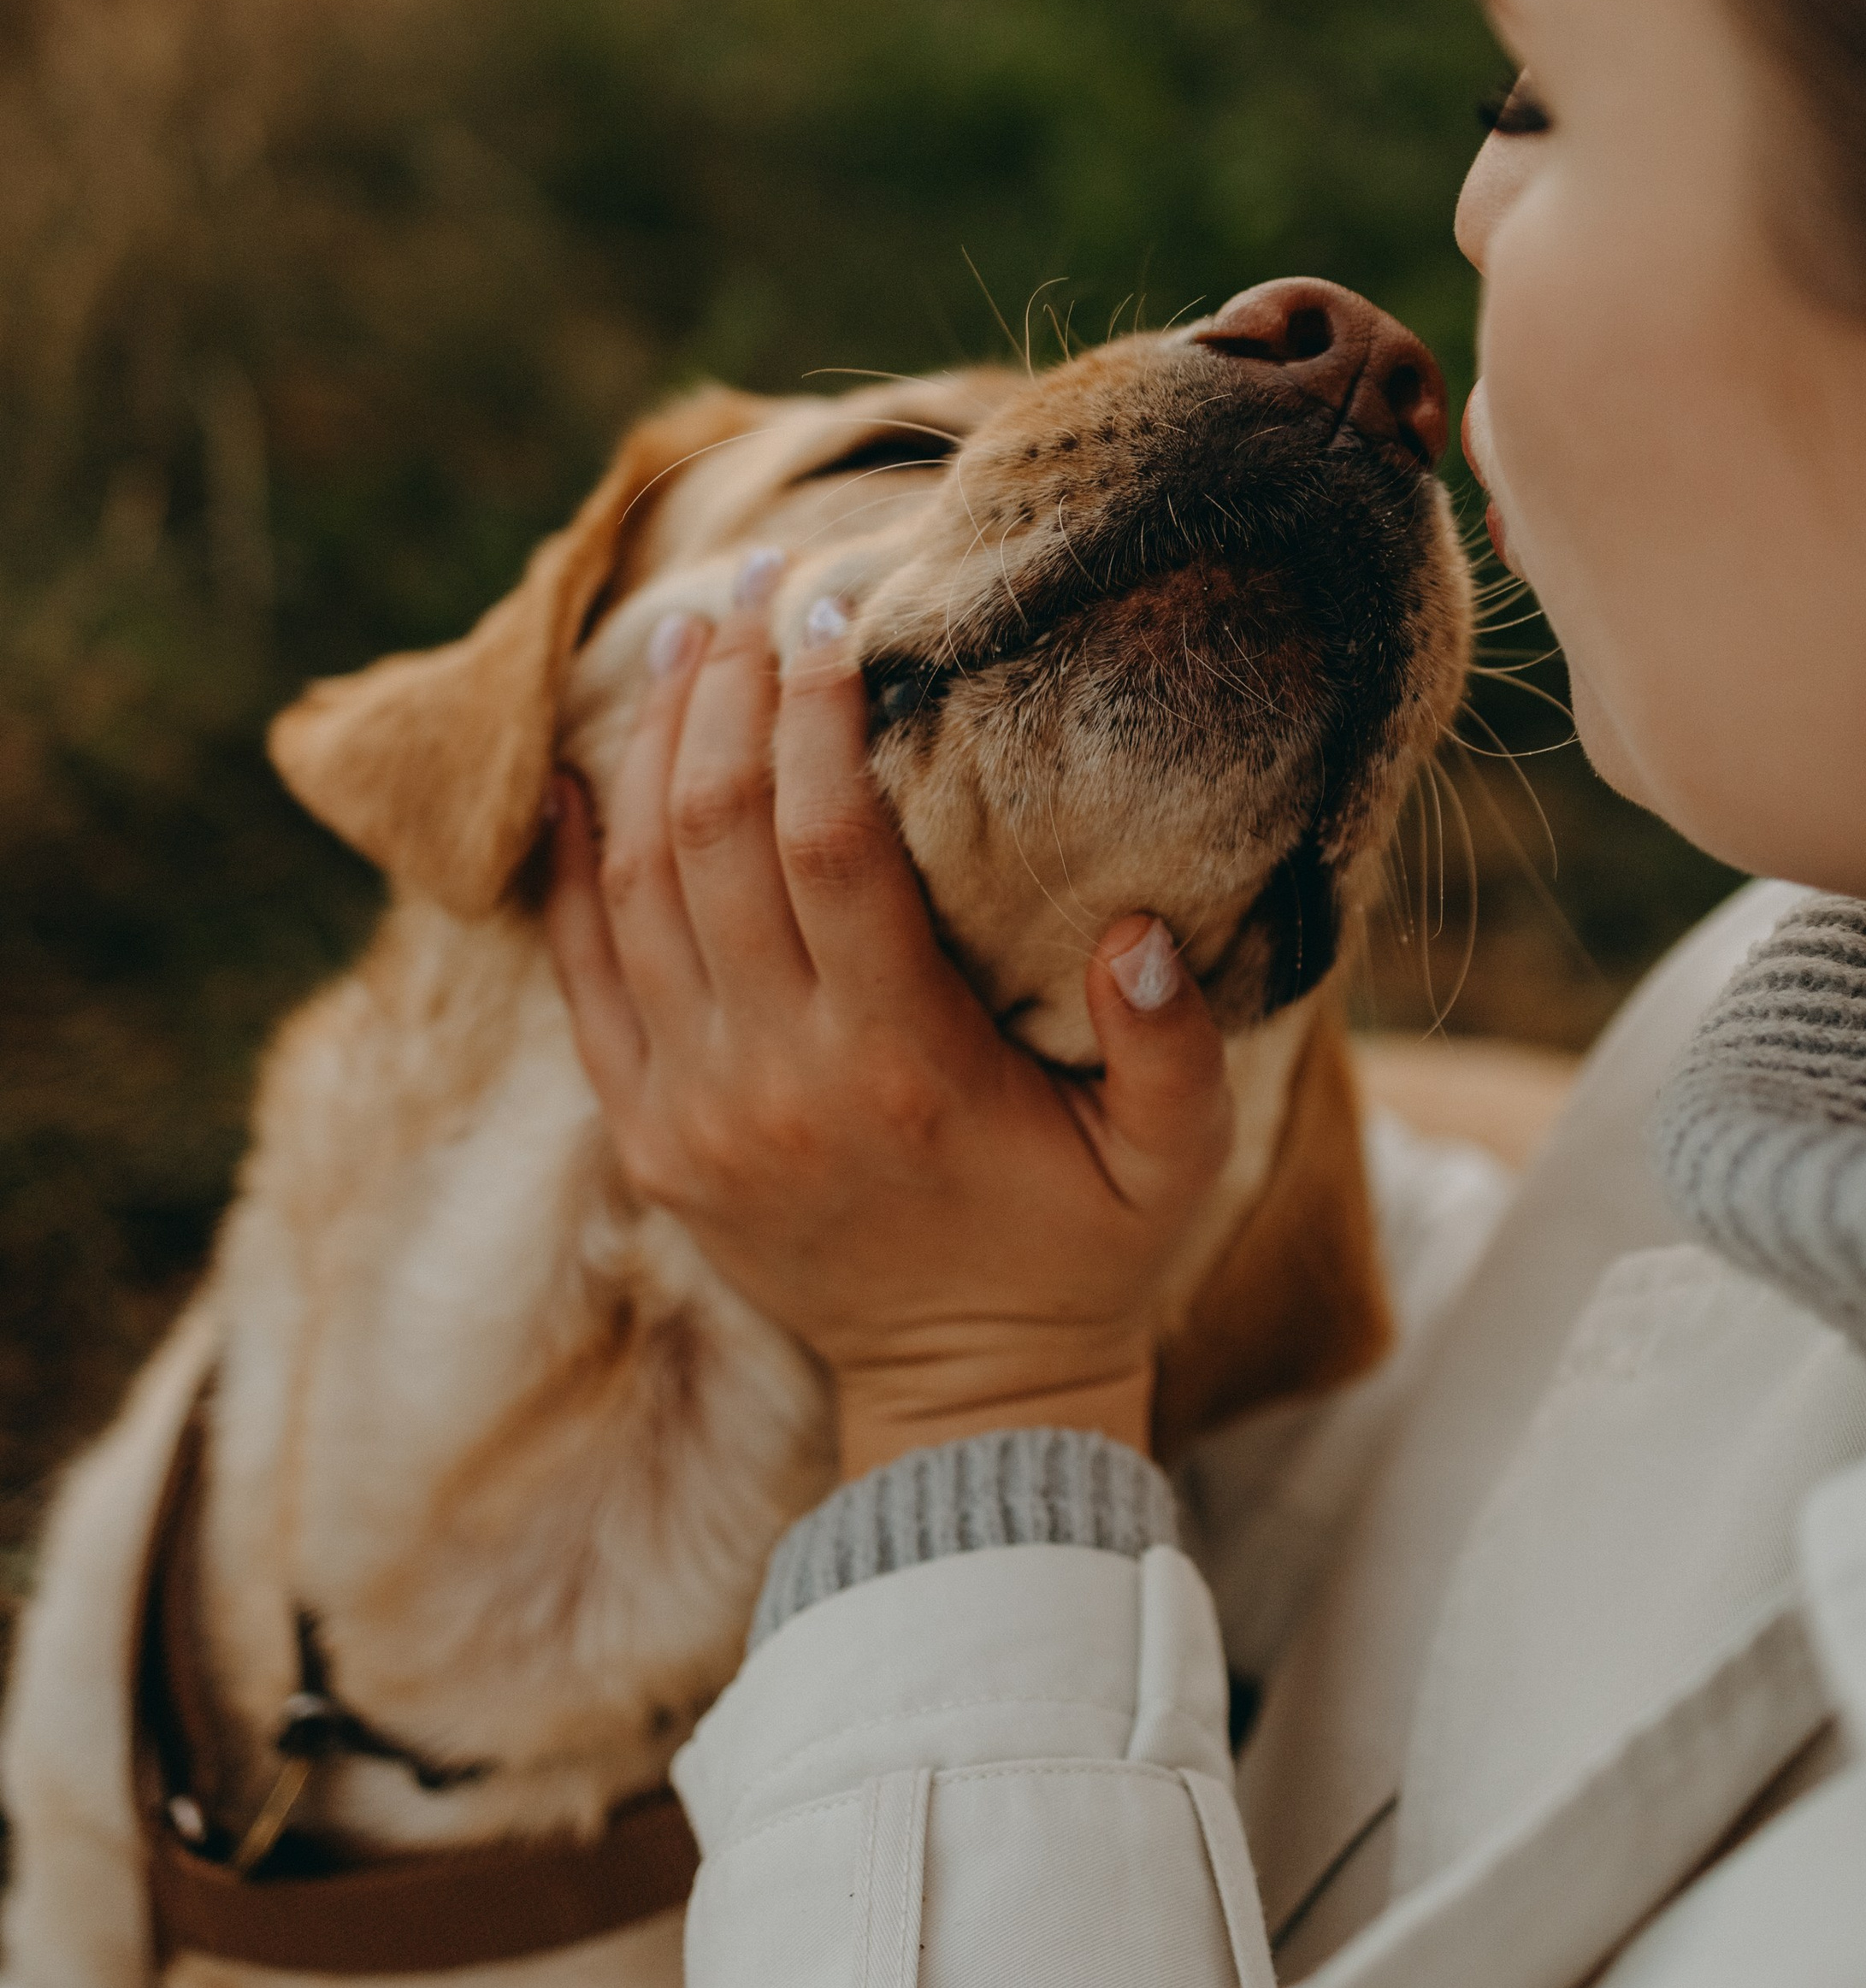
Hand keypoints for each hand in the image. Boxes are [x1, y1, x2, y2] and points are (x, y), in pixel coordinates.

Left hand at [541, 600, 1234, 1472]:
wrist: (964, 1399)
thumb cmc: (1083, 1256)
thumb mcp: (1174, 1164)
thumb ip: (1172, 1046)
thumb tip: (1137, 924)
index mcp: (896, 1067)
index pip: (828, 847)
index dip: (818, 717)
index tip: (833, 613)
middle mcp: (771, 1081)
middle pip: (713, 838)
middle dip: (730, 693)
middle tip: (755, 587)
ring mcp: (691, 1110)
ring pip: (635, 886)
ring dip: (653, 749)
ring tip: (683, 639)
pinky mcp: (647, 1136)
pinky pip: (582, 975)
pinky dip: (569, 865)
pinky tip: (577, 769)